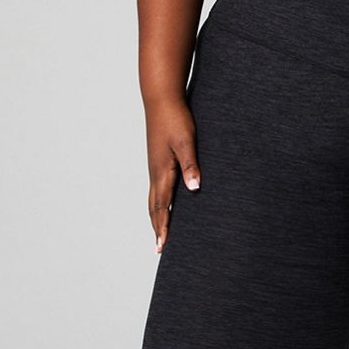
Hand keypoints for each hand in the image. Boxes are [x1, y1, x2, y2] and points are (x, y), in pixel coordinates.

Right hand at [146, 99, 200, 251]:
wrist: (161, 100)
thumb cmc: (175, 119)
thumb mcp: (186, 142)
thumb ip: (191, 165)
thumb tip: (194, 188)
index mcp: (162, 171)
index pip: (161, 207)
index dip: (163, 227)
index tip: (163, 246)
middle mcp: (155, 172)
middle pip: (154, 207)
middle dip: (158, 228)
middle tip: (160, 248)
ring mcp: (155, 167)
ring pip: (154, 199)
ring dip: (156, 217)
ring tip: (160, 232)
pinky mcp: (158, 160)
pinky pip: (157, 188)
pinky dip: (159, 202)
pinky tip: (165, 204)